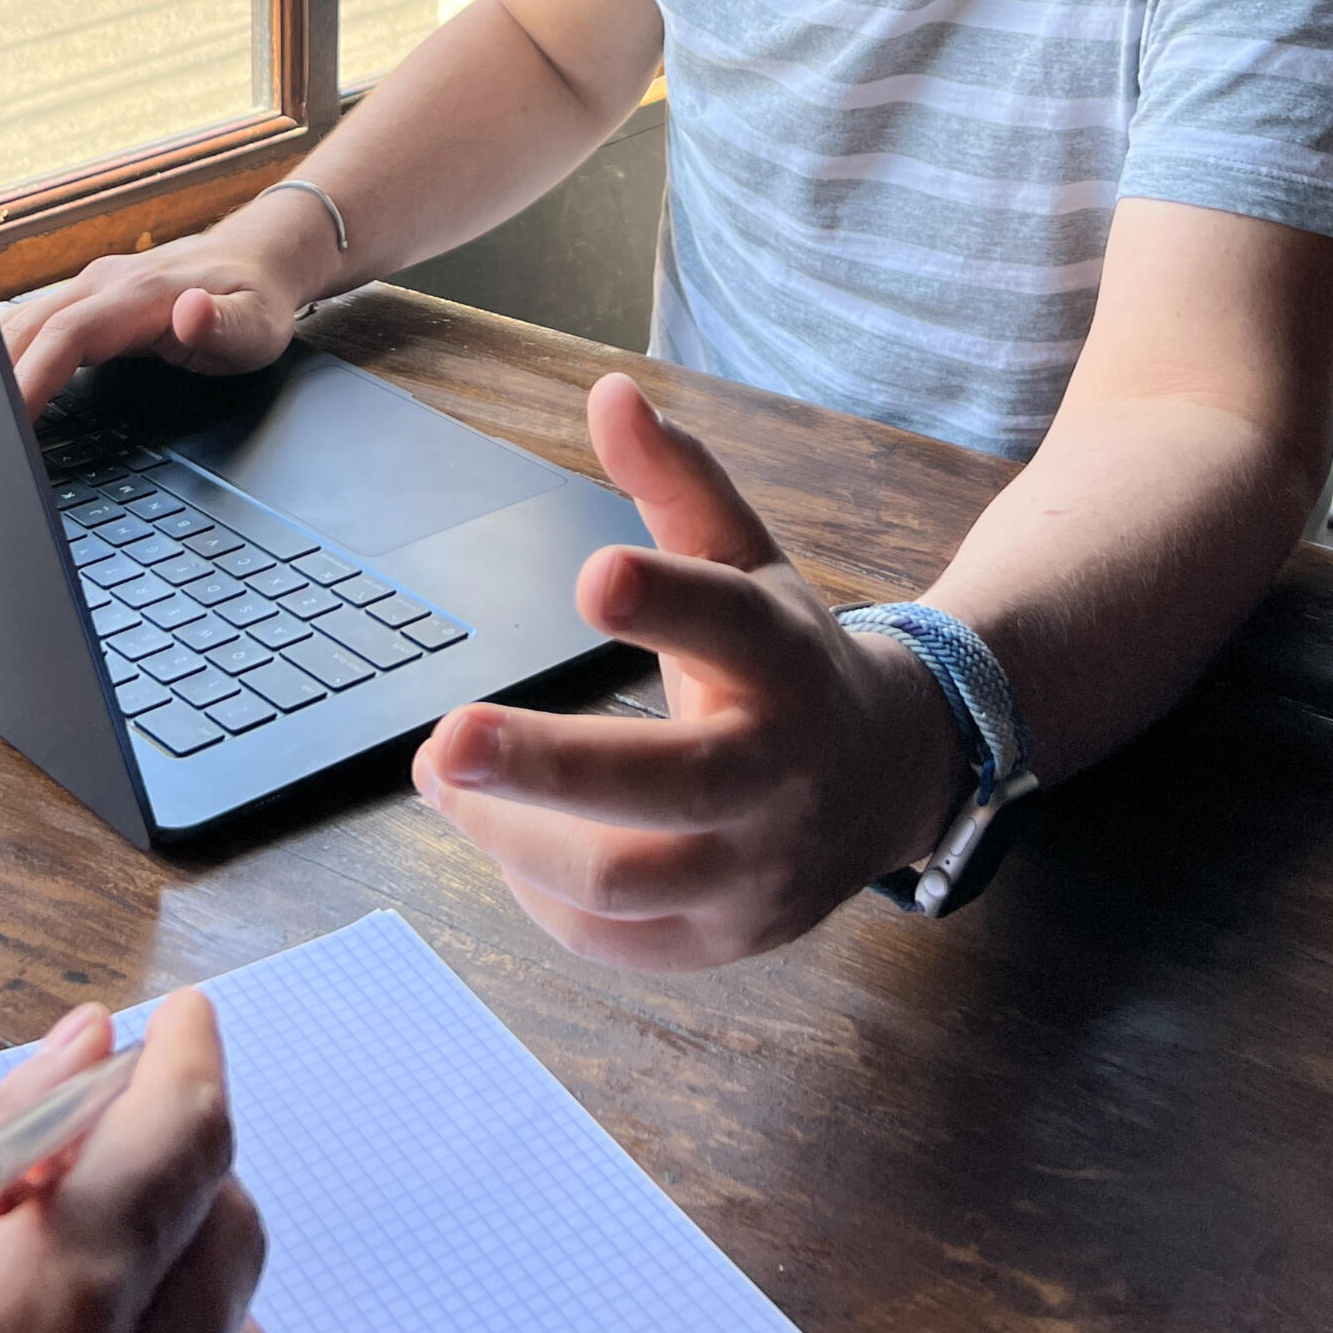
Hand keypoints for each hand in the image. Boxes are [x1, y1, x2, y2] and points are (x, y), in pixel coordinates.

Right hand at [1, 199, 325, 418]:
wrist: (259, 259)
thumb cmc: (257, 300)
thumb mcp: (257, 325)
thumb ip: (223, 325)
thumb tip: (190, 312)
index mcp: (136, 293)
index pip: (65, 335)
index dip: (31, 377)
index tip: (8, 420)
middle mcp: (102, 284)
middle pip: (27, 329)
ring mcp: (89, 288)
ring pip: (21, 323)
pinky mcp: (85, 301)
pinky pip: (33, 326)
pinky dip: (6, 355)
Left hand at [410, 374, 967, 968]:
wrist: (892, 779)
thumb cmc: (786, 658)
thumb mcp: (745, 557)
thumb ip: (676, 479)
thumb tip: (609, 394)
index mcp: (785, 659)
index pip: (728, 626)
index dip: (664, 601)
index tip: (590, 574)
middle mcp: (781, 771)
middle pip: (667, 784)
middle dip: (546, 768)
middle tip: (442, 740)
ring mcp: (759, 867)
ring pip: (628, 878)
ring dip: (513, 834)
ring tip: (440, 776)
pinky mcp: (727, 938)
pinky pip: (618, 937)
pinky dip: (542, 895)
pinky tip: (504, 837)